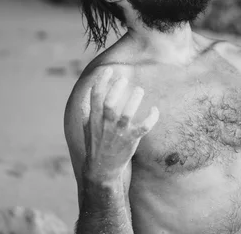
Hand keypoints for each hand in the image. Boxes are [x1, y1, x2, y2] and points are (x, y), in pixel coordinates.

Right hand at [83, 67, 158, 182]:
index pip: (95, 96)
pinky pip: (144, 126)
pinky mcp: (131, 141)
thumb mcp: (87, 129)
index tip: (108, 70)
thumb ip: (86, 111)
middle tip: (124, 79)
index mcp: (94, 120)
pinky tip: (154, 109)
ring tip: (139, 90)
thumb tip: (86, 93)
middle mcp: (105, 125)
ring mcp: (118, 133)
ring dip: (134, 99)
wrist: (102, 170)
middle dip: (117, 88)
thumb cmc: (96, 147)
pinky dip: (151, 117)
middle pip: (110, 103)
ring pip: (127, 113)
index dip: (101, 81)